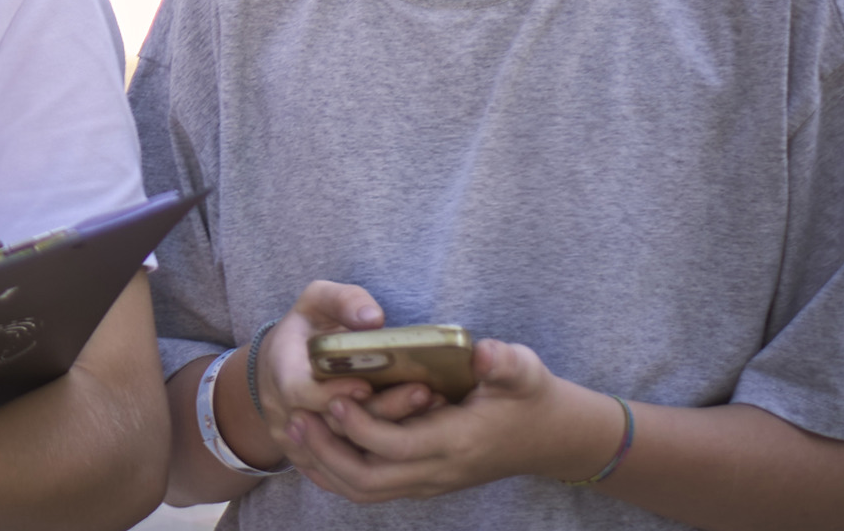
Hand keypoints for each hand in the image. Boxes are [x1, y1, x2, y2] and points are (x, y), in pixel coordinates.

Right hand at [232, 282, 437, 473]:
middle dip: (379, 412)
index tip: (368, 384)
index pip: (299, 392)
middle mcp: (286, 412)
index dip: (332, 392)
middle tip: (423, 393)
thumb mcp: (316, 301)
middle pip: (332, 425)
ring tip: (431, 409)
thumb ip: (343, 301)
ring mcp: (300, 441)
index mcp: (281, 370)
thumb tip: (372, 319)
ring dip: (390, 434)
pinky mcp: (318, 458)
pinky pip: (351, 464)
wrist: (281, 365)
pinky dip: (384, 451)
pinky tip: (418, 433)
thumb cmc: (305, 330)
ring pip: (346, 450)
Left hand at [281, 334, 618, 503]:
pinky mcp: (423, 482)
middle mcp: (439, 471)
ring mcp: (430, 482)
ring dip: (325, 465)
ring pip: (365, 490)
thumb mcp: (524, 371)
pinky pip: (372, 489)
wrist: (549, 437)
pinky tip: (314, 451)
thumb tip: (485, 353)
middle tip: (295, 417)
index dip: (361, 426)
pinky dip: (338, 476)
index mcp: (458, 442)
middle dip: (327, 451)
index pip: (397, 447)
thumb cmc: (529, 396)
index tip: (334, 396)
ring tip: (294, 431)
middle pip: (369, 478)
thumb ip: (504, 362)